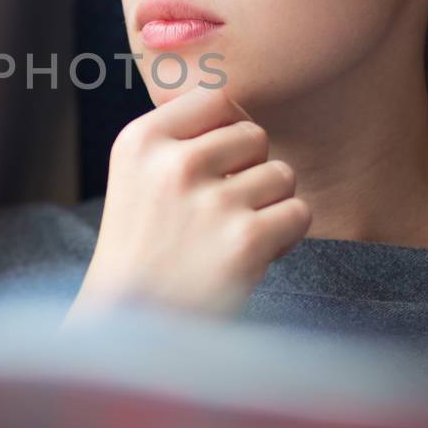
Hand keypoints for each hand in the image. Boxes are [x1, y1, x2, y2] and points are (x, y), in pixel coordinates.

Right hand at [69, 87, 309, 319]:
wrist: (128, 329)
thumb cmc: (141, 251)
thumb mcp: (135, 177)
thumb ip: (179, 139)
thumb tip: (241, 113)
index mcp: (140, 141)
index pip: (217, 98)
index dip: (228, 131)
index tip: (214, 166)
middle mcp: (173, 164)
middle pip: (254, 135)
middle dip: (250, 171)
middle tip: (220, 212)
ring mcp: (211, 203)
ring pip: (282, 174)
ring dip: (269, 206)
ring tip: (231, 237)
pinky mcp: (245, 242)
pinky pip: (299, 213)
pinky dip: (284, 238)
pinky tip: (249, 258)